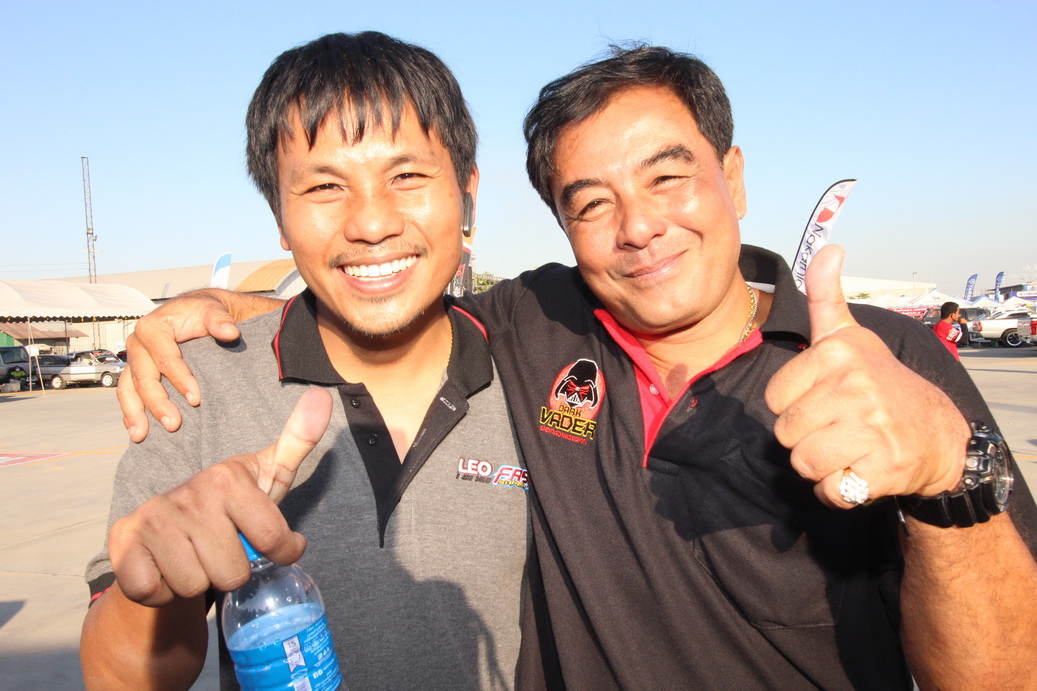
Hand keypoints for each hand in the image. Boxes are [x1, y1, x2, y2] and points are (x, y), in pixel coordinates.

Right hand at [108, 387, 332, 606]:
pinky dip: (161, 590)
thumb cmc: (229, 506)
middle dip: (232, 570)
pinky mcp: (122, 547)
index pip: (273, 539)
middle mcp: (188, 495)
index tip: (277, 545)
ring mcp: (152, 520)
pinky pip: (153, 591)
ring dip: (197, 581)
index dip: (281, 552)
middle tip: (223, 550)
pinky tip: (165, 567)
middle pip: (233, 571)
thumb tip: (322, 395)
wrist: (166, 531)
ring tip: (195, 557)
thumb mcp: (269, 473)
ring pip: (195, 585)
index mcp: (226, 478)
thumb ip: (298, 440)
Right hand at [118, 290, 242, 441]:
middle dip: (157, 403)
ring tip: (142, 436)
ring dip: (135, 413)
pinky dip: (131, 413)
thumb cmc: (203, 312)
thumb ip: (220, 320)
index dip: (179, 379)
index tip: (196, 399)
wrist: (196, 314)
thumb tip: (230, 332)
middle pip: (144, 377)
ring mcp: (135, 360)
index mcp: (153, 327)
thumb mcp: (212, 310)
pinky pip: (128, 394)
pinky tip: (136, 431)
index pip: (165, 357)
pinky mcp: (136, 373)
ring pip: (128, 389)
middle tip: (174, 425)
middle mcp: (137, 344)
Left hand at [765, 245, 968, 507]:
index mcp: (836, 355)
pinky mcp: (882, 469)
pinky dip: (839, 490)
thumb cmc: (879, 382)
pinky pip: (829, 491)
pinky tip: (860, 470)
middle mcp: (854, 388)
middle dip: (806, 436)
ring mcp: (871, 429)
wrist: (937, 433)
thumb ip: (825, 297)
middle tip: (840, 425)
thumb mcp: (848, 337)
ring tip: (849, 446)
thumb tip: (828, 248)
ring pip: (803, 463)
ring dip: (821, 464)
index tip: (826, 397)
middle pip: (785, 434)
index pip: (773, 400)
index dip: (794, 405)